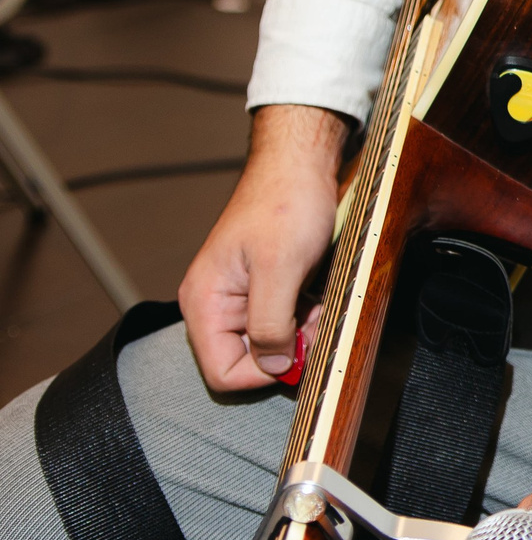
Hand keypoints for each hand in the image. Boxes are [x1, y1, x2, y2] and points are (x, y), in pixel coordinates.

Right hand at [179, 104, 347, 390]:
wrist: (299, 166)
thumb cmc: (286, 204)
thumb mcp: (280, 267)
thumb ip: (270, 322)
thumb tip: (272, 367)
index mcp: (204, 304)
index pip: (222, 373)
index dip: (264, 372)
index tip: (298, 348)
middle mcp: (216, 307)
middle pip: (249, 361)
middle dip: (289, 349)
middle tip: (316, 321)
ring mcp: (240, 300)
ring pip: (272, 344)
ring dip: (302, 332)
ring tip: (319, 301)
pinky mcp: (265, 292)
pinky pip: (285, 324)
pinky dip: (306, 318)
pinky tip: (319, 295)